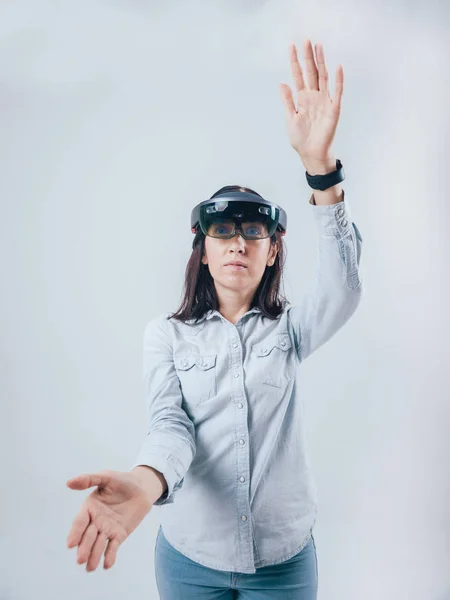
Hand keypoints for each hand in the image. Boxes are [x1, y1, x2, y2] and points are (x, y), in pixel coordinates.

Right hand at [66, 469, 154, 570]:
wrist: (142, 488)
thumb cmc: (122, 480)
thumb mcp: (106, 476)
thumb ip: (89, 479)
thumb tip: (69, 482)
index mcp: (89, 507)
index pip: (80, 522)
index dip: (75, 532)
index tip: (70, 544)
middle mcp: (95, 520)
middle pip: (88, 536)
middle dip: (84, 548)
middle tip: (80, 559)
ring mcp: (107, 529)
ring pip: (98, 544)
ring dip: (94, 556)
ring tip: (91, 567)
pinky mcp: (119, 535)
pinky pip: (113, 547)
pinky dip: (110, 556)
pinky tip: (107, 565)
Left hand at [280, 39, 342, 166]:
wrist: (311, 153)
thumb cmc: (301, 139)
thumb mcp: (290, 118)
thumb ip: (287, 101)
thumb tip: (282, 83)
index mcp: (302, 98)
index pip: (298, 75)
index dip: (294, 61)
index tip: (291, 46)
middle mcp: (313, 96)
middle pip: (311, 72)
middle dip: (308, 57)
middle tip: (306, 40)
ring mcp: (324, 101)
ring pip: (323, 77)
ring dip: (321, 62)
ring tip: (319, 47)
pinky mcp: (334, 109)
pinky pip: (337, 92)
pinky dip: (338, 80)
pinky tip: (337, 67)